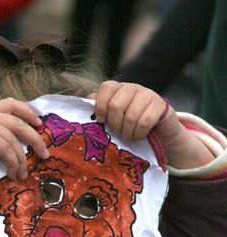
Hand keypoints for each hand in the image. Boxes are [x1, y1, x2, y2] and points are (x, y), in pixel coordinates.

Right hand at [0, 98, 48, 183]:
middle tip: (44, 153)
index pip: (10, 103)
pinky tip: (12, 174)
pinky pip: (7, 151)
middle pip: (18, 122)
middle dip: (34, 138)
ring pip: (14, 140)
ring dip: (22, 160)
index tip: (39, 123)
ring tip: (23, 174)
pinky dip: (13, 164)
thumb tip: (24, 143)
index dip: (27, 111)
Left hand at [89, 81, 214, 168]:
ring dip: (127, 133)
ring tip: (129, 137)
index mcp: (118, 89)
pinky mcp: (160, 105)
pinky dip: (140, 134)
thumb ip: (100, 108)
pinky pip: (145, 122)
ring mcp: (147, 94)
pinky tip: (140, 136)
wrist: (158, 131)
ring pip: (131, 116)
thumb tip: (89, 99)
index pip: (106, 88)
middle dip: (115, 125)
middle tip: (118, 132)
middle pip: (116, 105)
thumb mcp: (113, 118)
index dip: (101, 106)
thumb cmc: (130, 125)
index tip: (101, 121)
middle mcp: (132, 88)